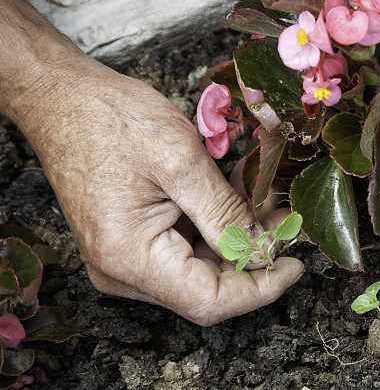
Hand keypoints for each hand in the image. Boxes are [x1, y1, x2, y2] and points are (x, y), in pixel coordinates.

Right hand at [19, 57, 303, 324]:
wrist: (63, 97)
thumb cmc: (111, 120)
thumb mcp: (181, 160)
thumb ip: (226, 211)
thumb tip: (266, 246)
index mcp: (130, 258)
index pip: (210, 301)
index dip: (261, 288)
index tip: (297, 264)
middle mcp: (123, 271)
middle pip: (207, 286)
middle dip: (255, 254)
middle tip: (289, 219)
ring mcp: (126, 258)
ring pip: (201, 266)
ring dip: (239, 236)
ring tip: (268, 199)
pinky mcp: (132, 240)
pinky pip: (186, 246)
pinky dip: (218, 224)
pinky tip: (240, 193)